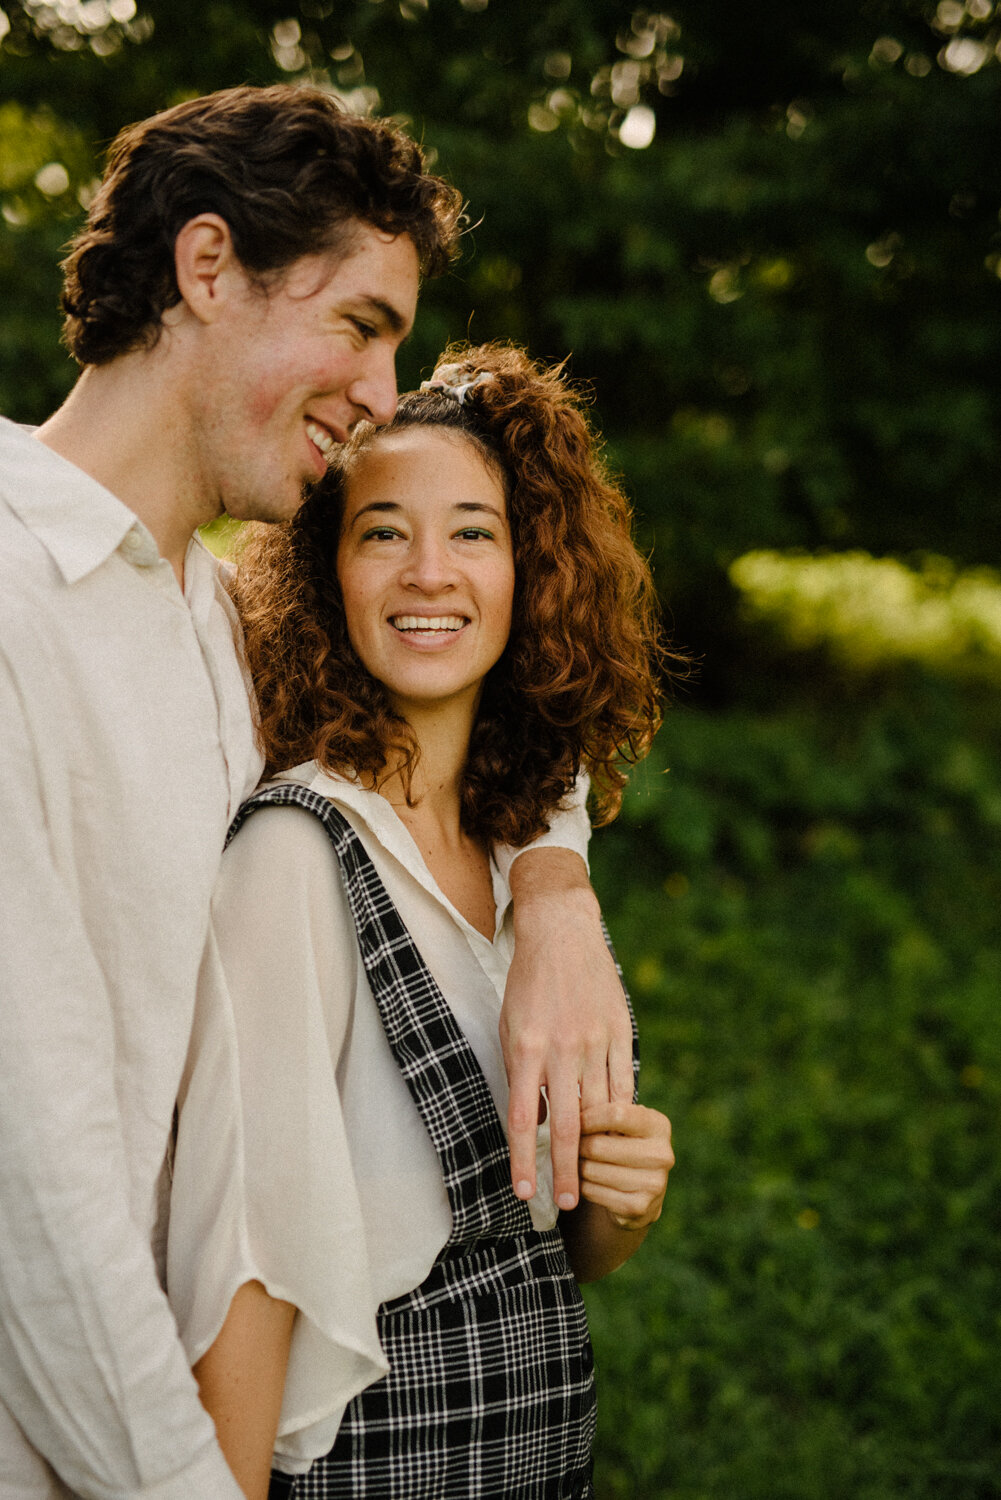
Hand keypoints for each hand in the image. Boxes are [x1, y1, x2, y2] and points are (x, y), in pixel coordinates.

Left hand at [502, 852, 634, 1210]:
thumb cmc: (528, 983)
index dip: (524, 1160)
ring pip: (599, 1109)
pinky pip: (622, 1083)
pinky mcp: (618, 1032)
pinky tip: (617, 1136)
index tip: (524, 1193)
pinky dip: (619, 1113)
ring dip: (595, 1148)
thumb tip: (531, 1121)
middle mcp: (560, 1049)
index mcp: (526, 1048)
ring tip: (591, 1178)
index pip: (524, 1119)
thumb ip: (520, 1073)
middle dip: (565, 1170)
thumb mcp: (510, 1025)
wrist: (561, 933)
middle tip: (566, 1204)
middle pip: (565, 1125)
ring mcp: (593, 1041)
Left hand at [578, 1100, 673, 1229]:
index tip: (572, 1119)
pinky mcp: (638, 1207)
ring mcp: (653, 1183)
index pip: (616, 1114)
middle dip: (576, 1145)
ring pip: (591, 1170)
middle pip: (598, 1145)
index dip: (587, 1117)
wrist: (641, 1191)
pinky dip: (580, 1185)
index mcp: (658, 1125)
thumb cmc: (622, 1144)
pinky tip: (583, 1180)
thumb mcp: (620, 1124)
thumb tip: (567, 1103)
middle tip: (566, 1145)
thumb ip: (600, 1109)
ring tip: (574, 1161)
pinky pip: (592, 1192)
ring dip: (574, 1166)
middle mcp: (662, 1154)